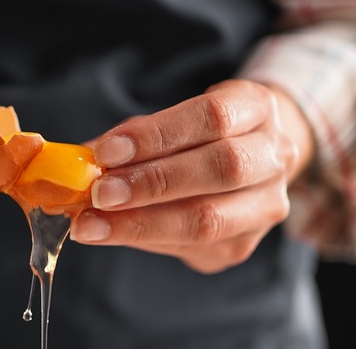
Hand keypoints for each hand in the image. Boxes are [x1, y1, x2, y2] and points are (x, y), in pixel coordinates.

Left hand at [70, 80, 313, 273]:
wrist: (246, 161)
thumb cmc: (197, 135)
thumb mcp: (173, 118)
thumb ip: (134, 138)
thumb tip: (82, 160)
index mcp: (256, 108)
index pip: (212, 117)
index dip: (157, 135)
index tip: (107, 151)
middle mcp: (274, 155)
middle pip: (221, 168)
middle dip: (152, 183)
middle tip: (99, 193)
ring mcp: (267, 205)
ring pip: (210, 219)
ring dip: (143, 223)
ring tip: (93, 224)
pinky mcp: (245, 244)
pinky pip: (193, 247)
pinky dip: (146, 239)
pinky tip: (113, 233)